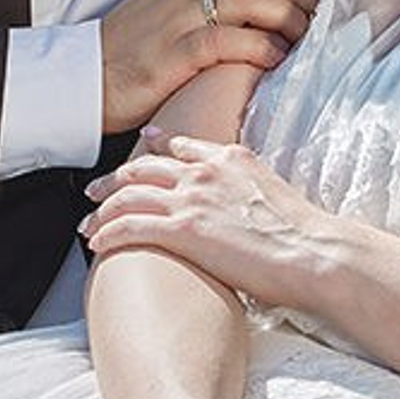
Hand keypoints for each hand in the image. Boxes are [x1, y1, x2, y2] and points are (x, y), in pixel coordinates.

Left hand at [84, 131, 330, 312]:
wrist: (313, 253)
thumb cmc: (303, 236)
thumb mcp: (273, 193)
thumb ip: (247, 189)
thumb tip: (243, 206)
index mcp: (230, 158)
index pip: (181, 146)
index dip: (153, 147)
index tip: (140, 147)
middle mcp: (205, 172)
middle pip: (143, 168)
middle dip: (113, 180)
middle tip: (94, 190)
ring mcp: (191, 199)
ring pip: (128, 196)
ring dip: (101, 210)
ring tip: (86, 223)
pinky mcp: (182, 230)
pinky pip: (128, 227)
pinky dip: (107, 233)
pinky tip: (97, 243)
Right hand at [100, 0, 329, 133]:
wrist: (82, 79)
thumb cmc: (129, 51)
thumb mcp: (170, 11)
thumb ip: (210, 0)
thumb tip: (257, 1)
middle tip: (326, 4)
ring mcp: (180, 19)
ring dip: (286, 15)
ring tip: (304, 34)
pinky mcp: (174, 53)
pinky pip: (227, 41)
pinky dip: (258, 47)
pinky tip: (276, 58)